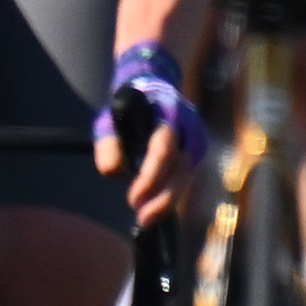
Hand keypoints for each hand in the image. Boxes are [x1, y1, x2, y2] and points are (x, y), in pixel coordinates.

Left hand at [94, 38, 201, 221]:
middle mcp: (189, 126)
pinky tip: (156, 207)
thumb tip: (113, 172)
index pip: (163, 150)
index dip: (150, 177)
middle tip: (142, 218)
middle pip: (181, 168)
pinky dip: (172, 193)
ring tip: (146, 217)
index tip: (133, 199)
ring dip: (168, 200)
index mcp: (167, 112)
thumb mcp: (108, 120)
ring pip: (187, 176)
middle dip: (163, 198)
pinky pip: (186, 177)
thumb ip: (107, 144)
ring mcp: (197, 139)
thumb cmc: (127, 107)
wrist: (154, 86)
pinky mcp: (197, 152)